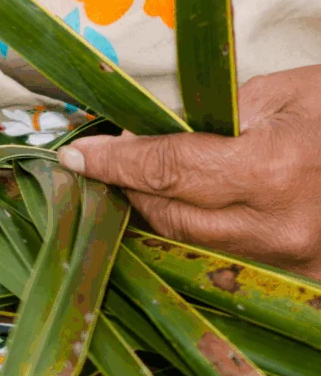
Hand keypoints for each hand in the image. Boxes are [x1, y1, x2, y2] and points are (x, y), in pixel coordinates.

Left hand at [56, 66, 320, 280]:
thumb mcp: (291, 91)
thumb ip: (217, 115)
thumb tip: (152, 136)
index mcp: (273, 170)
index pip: (165, 169)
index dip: (113, 162)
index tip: (76, 155)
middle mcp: (277, 230)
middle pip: (166, 217)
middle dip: (129, 189)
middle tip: (108, 162)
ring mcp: (289, 266)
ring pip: (188, 248)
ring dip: (155, 216)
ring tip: (140, 185)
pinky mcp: (298, 284)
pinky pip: (223, 264)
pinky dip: (194, 239)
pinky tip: (184, 213)